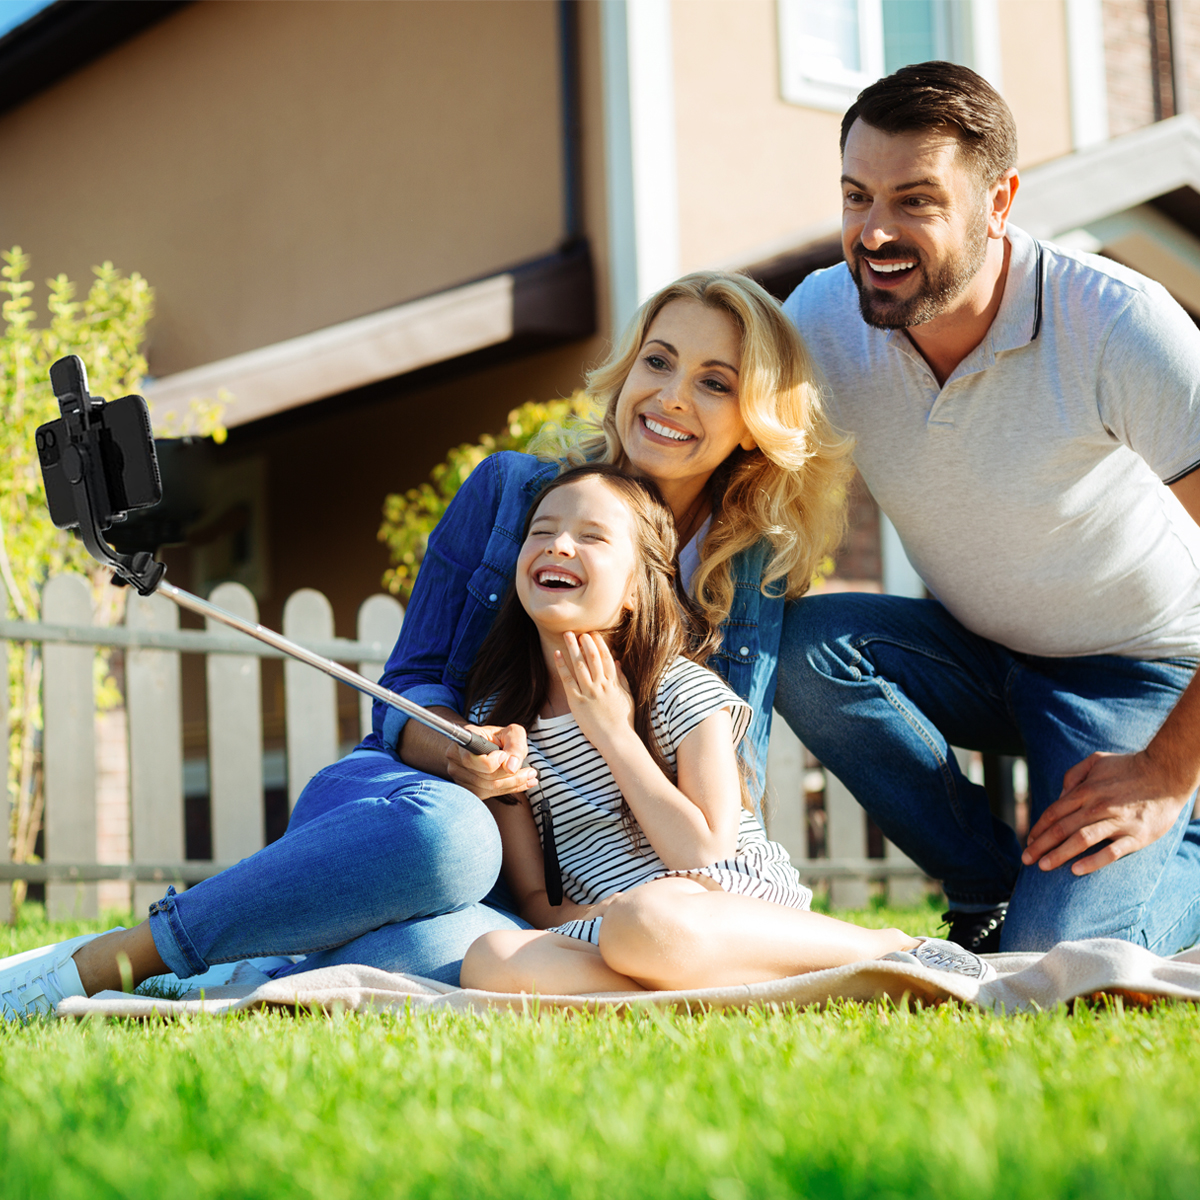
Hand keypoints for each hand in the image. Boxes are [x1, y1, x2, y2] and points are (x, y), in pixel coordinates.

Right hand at [445, 722, 535, 800]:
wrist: (489, 745)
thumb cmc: (499, 737)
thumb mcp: (512, 733)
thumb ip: (515, 745)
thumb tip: (511, 767)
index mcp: (465, 739)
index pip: (471, 758)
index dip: (490, 762)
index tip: (504, 756)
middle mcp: (456, 757)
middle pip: (483, 776)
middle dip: (511, 775)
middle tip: (531, 771)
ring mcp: (458, 775)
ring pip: (487, 787)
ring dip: (513, 784)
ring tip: (529, 777)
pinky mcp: (467, 788)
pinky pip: (488, 794)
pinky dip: (508, 790)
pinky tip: (522, 784)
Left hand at [554, 632, 633, 744]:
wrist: (616, 739)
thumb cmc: (623, 721)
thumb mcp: (627, 697)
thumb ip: (622, 678)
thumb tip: (617, 662)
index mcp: (613, 683)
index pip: (606, 658)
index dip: (599, 645)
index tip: (594, 634)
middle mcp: (601, 685)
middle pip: (592, 658)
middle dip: (585, 642)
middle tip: (578, 631)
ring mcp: (589, 692)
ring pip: (579, 665)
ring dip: (573, 648)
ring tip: (567, 635)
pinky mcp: (577, 701)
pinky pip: (568, 680)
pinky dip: (562, 666)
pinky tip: (557, 654)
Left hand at [1022, 750, 1192, 875]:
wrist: (1167, 773)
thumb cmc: (1129, 767)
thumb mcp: (1096, 760)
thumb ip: (1073, 775)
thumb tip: (1059, 795)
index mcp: (1086, 790)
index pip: (1054, 812)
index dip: (1038, 828)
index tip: (1028, 841)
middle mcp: (1098, 806)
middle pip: (1062, 828)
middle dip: (1041, 845)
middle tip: (1026, 860)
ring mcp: (1117, 822)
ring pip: (1081, 840)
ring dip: (1059, 854)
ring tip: (1043, 866)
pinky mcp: (1137, 836)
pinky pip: (1111, 852)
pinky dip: (1093, 861)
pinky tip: (1077, 870)